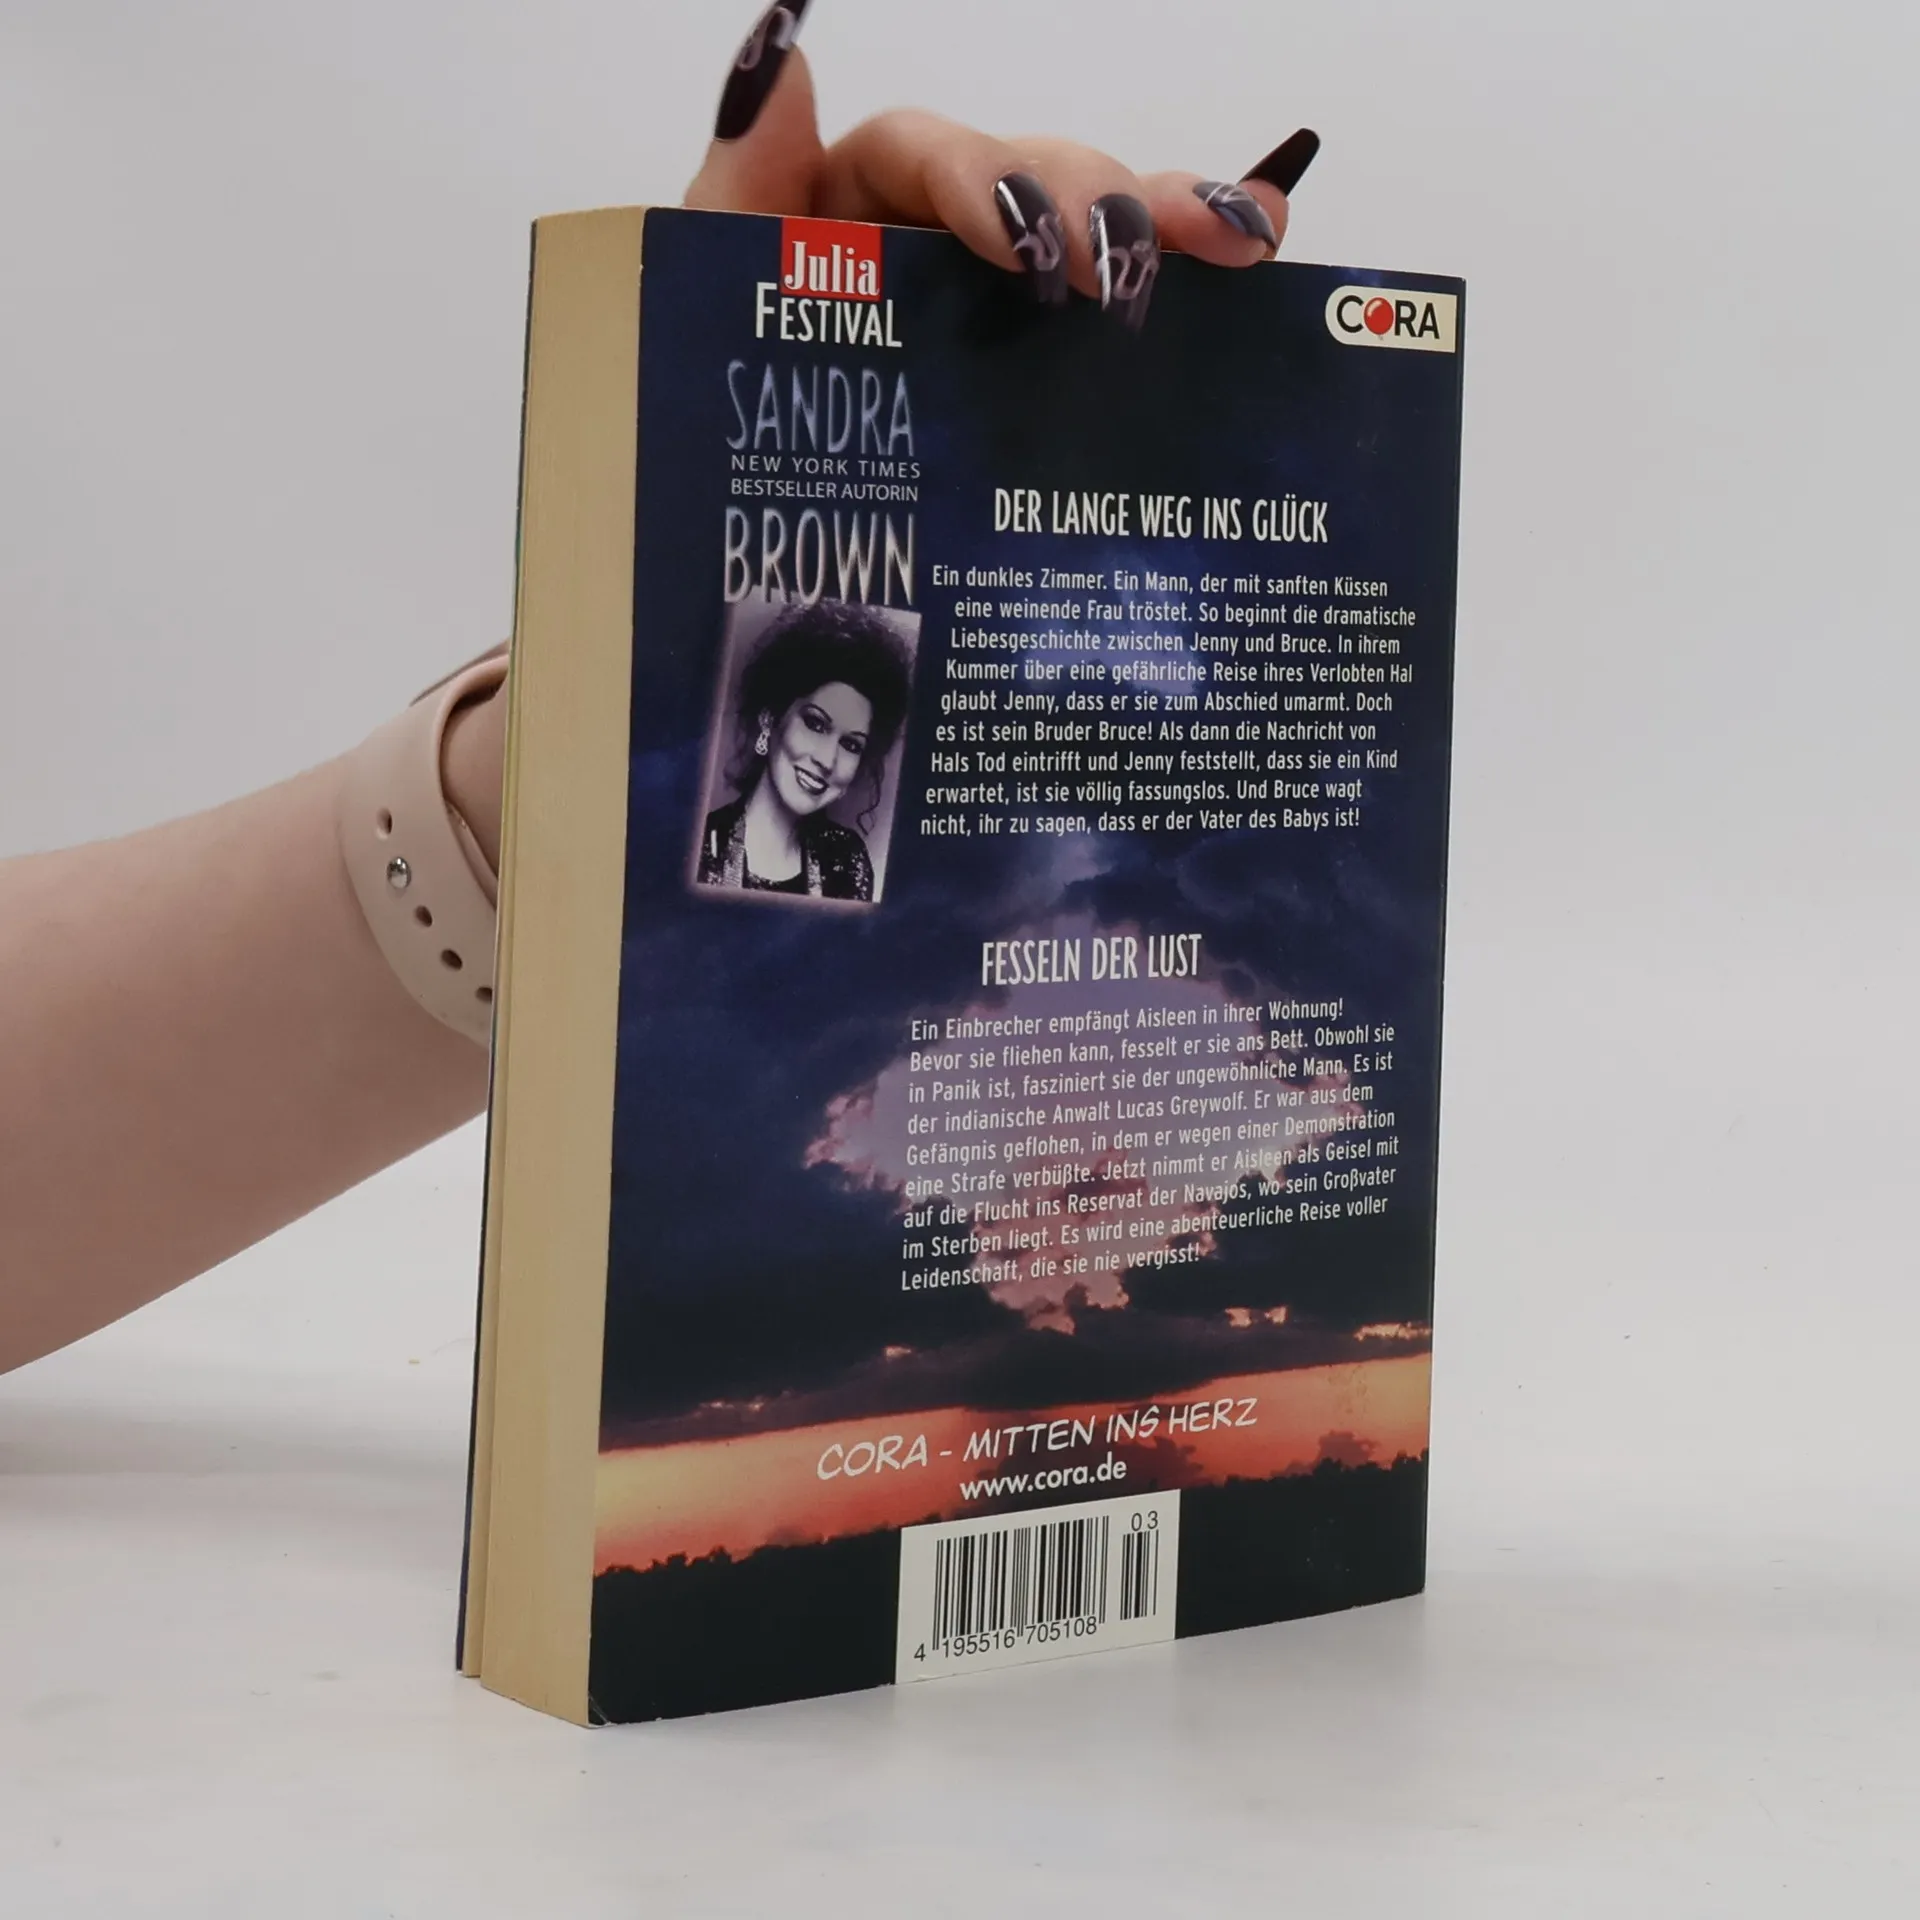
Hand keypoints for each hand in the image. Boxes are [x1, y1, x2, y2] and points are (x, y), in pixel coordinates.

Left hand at [444, 8, 1319, 844]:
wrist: (710, 599)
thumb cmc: (689, 447)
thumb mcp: (687, 321)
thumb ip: (733, 196)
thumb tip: (779, 54)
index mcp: (834, 222)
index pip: (919, 156)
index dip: (979, 180)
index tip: (1020, 244)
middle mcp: (924, 258)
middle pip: (1030, 185)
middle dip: (1090, 207)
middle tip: (1124, 277)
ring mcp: (990, 323)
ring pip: (1090, 241)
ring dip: (1165, 226)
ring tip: (1234, 245)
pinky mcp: (1038, 388)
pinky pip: (1119, 320)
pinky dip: (1194, 280)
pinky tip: (1260, 251)